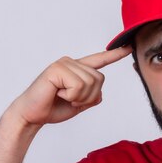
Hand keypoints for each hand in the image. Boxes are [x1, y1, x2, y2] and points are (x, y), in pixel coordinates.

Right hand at [10, 45, 132, 126]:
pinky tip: (58, 93)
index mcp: (78, 70)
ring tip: (64, 97)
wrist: (33, 115)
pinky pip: (78, 85)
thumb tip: (99, 93)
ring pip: (90, 83)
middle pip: (100, 79)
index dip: (114, 55)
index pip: (99, 60)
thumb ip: (92, 97)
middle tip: (71, 100)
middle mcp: (72, 63)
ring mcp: (64, 64)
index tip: (129, 47)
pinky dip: (71, 96)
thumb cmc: (53, 108)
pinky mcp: (57, 69)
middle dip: (89, 97)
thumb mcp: (79, 104)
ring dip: (79, 98)